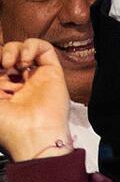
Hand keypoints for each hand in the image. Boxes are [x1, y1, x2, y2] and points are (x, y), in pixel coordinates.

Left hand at [0, 40, 70, 161]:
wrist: (32, 134)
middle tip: (1, 66)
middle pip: (8, 54)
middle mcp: (18, 81)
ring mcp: (36, 76)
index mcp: (1, 89)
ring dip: (14, 49)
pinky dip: (31, 46)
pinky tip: (25, 61)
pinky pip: (44, 49)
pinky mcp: (52, 72)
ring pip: (24, 48)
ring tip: (10, 64)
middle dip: (1, 54)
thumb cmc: (6, 124)